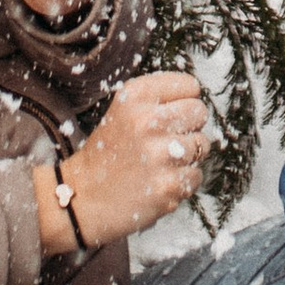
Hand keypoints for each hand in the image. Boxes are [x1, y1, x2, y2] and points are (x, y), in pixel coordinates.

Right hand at [39, 72, 209, 251]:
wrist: (83, 199)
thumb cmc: (107, 153)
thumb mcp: (122, 110)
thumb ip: (158, 98)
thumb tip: (197, 99)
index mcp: (135, 97)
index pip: (190, 86)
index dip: (182, 102)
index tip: (167, 116)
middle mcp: (148, 121)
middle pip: (200, 112)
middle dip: (189, 126)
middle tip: (165, 140)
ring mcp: (160, 155)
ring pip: (202, 145)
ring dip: (186, 156)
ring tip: (159, 163)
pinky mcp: (168, 186)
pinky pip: (196, 175)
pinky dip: (183, 181)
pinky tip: (159, 182)